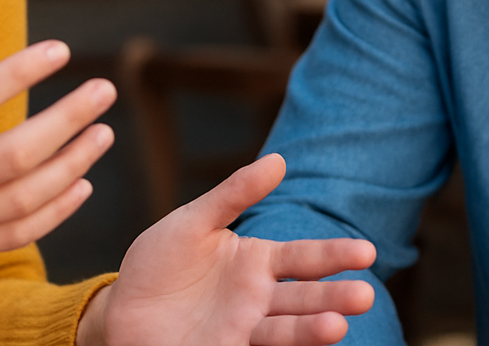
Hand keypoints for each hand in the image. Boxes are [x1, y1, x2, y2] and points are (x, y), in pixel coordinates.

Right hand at [0, 16, 116, 345]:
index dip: (17, 74)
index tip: (59, 49)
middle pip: (15, 154)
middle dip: (68, 120)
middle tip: (105, 90)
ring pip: (27, 196)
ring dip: (74, 163)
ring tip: (104, 132)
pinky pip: (20, 231)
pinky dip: (57, 210)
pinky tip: (82, 182)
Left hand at [79, 154, 376, 345]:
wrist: (121, 311)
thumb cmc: (158, 263)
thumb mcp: (193, 222)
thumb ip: (233, 194)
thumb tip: (279, 160)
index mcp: (256, 260)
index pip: (304, 256)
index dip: (335, 254)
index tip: (367, 252)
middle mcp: (258, 297)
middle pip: (304, 296)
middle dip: (335, 297)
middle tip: (365, 297)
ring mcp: (243, 328)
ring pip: (286, 329)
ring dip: (313, 329)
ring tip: (338, 327)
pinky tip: (307, 343)